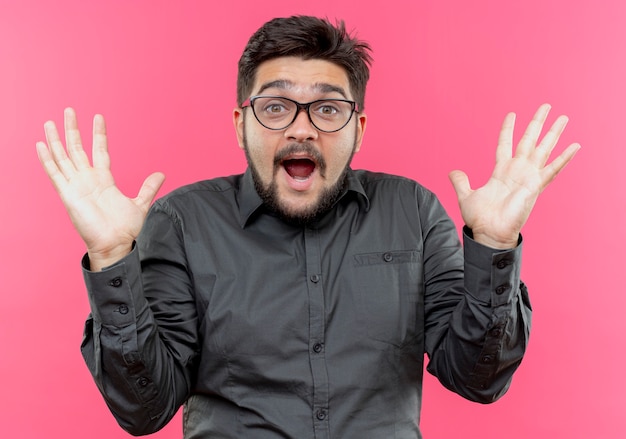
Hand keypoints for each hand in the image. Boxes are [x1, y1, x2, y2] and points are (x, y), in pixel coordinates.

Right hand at [36, 108, 164, 269]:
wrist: (115, 245)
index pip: (99, 150)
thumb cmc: (125, 229)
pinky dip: (47, 159)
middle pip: (77, 148)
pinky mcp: (68, 194)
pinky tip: (41, 144)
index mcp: (103, 180)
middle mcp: (87, 180)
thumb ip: (148, 188)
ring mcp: (76, 185)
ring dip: (56, 139)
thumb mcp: (140, 203)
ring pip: (63, 157)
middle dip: (73, 130)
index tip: (98, 117)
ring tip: (51, 121)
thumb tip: (161, 174)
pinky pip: (55, 173)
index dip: (98, 134)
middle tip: (69, 110)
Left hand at [449, 104, 579, 248]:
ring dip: (553, 133)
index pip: (505, 144)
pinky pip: (553, 169)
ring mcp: (528, 177)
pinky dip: (564, 158)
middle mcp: (516, 171)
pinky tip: (575, 145)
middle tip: (546, 106)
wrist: (490, 234)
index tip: (512, 114)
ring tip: (563, 117)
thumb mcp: (466, 196)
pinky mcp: (535, 186)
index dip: (508, 129)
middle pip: (529, 141)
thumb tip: (453, 172)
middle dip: (537, 123)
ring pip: (543, 149)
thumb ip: (461, 182)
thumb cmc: (480, 219)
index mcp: (500, 171)